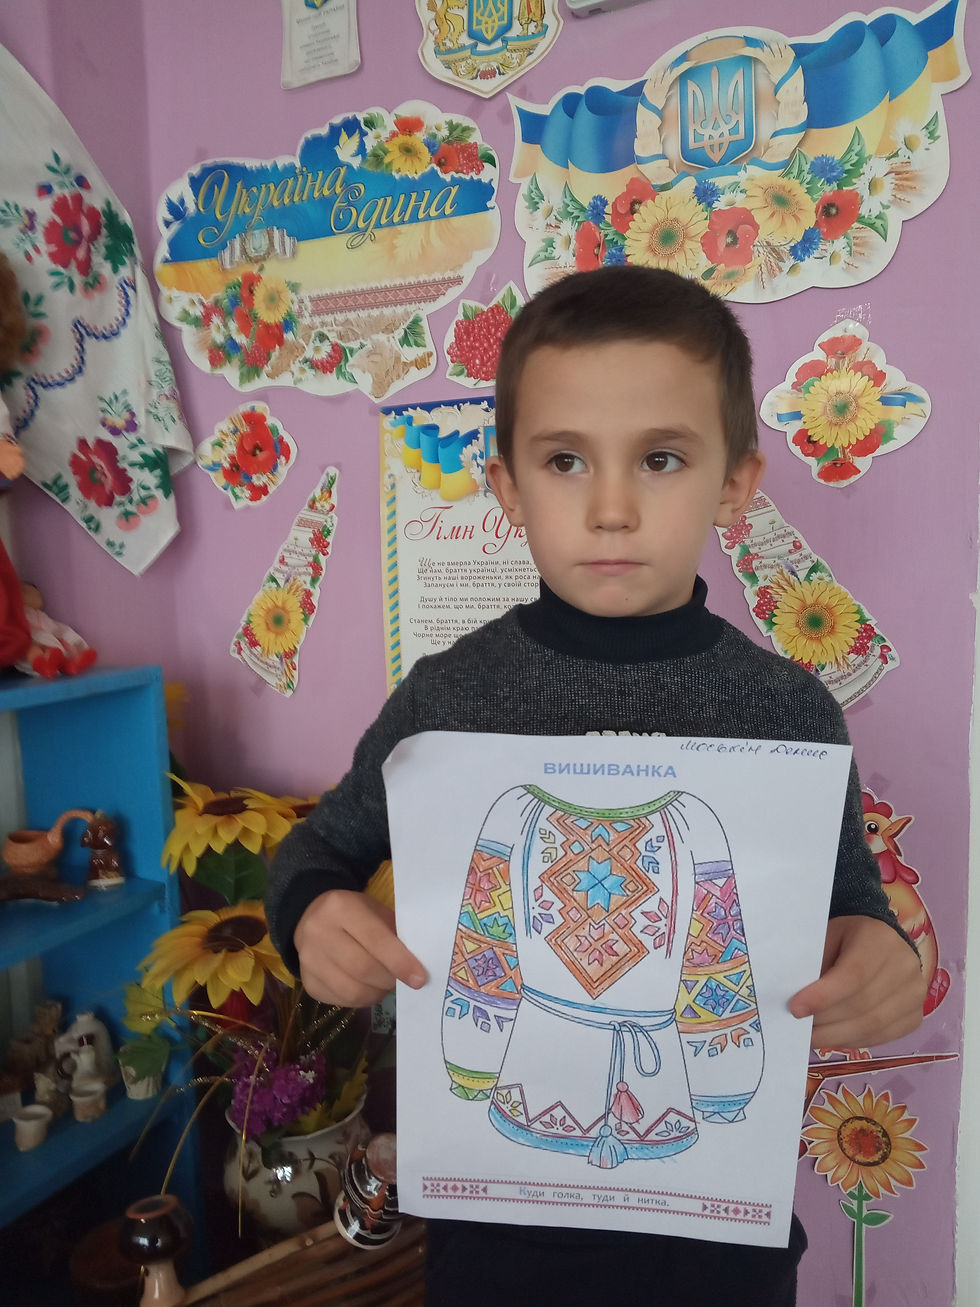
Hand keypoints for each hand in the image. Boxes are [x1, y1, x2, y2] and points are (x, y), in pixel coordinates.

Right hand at [295, 888, 426, 1007]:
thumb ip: (395, 934)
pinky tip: (367, 987)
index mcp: (340, 907)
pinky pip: (342, 1001)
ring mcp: (308, 960)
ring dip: (377, 993)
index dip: (400, 962)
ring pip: (352, 991)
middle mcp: (318, 933)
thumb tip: (418, 965)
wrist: (312, 918)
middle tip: (403, 980)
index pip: (375, 939)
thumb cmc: (354, 914)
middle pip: (362, 968)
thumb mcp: (375, 911)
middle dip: (389, 979)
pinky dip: (362, 999)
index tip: (420, 979)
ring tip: (384, 984)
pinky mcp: (308, 983)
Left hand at [789, 915, 925, 1048]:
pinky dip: (853, 1041)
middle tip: (797, 1028)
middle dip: (825, 1021)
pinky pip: (882, 1037)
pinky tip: (833, 1037)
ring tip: (810, 1037)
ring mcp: (915, 994)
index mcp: (879, 940)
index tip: (795, 1009)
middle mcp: (905, 966)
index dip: (823, 996)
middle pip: (862, 1005)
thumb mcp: (827, 937)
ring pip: (872, 1026)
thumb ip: (815, 964)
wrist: (882, 940)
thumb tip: (796, 1001)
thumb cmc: (847, 938)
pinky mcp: (915, 1016)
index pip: (852, 975)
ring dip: (836, 1036)